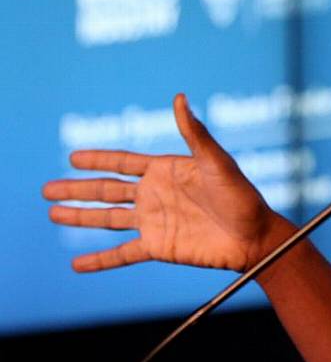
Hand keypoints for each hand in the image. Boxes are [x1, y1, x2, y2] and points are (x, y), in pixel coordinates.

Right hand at [42, 93, 285, 272]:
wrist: (254, 236)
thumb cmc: (241, 195)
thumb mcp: (216, 161)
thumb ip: (194, 133)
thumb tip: (179, 98)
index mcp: (166, 171)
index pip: (123, 162)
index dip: (98, 159)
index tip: (73, 156)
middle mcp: (155, 195)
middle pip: (107, 190)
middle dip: (77, 189)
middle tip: (45, 188)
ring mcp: (154, 222)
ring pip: (107, 218)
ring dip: (79, 217)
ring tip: (53, 212)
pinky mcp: (158, 247)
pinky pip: (121, 253)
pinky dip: (99, 259)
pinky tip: (77, 264)